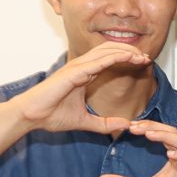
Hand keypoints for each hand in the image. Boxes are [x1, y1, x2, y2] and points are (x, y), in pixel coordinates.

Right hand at [9, 42, 145, 136]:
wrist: (30, 116)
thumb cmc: (50, 115)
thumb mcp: (85, 122)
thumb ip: (105, 124)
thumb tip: (126, 125)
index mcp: (84, 75)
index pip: (109, 59)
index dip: (127, 58)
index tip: (143, 62)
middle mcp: (81, 68)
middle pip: (110, 50)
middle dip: (130, 51)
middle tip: (146, 57)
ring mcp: (76, 68)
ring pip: (105, 52)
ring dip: (126, 52)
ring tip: (142, 56)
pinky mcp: (72, 73)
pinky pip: (97, 61)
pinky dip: (114, 57)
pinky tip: (128, 58)